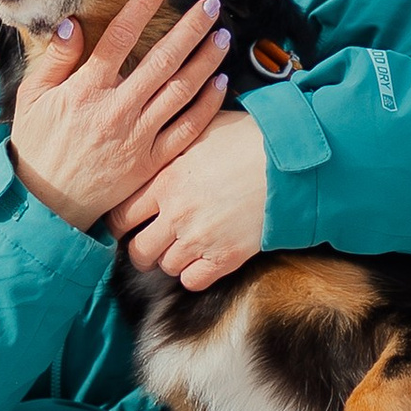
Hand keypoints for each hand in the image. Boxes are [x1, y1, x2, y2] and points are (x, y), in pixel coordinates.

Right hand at [9, 0, 228, 234]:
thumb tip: (73, 23)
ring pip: (181, 91)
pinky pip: (187, 130)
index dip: (142, 7)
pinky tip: (221, 83)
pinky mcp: (151, 163)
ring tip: (223, 37)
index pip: (119, 38)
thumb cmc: (37, 147)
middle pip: (162, 60)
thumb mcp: (32, 98)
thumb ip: (56, 60)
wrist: (47, 206)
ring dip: (206, 61)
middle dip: (190, 28)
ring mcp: (138, 137)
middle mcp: (117, 110)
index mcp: (86, 90)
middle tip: (211, 4)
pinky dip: (207, 105)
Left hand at [112, 105, 269, 289]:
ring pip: (165, 267)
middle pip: (137, 250)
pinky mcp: (225, 257)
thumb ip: (172, 139)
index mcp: (164, 181)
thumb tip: (157, 132)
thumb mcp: (202, 128)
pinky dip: (192, 274)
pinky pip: (192, 281)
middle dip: (139, 250)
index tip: (127, 224)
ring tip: (181, 247)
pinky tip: (201, 259)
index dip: (119, 223)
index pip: (120, 215)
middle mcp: (176, 214)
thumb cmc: (248, 137)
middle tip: (148, 244)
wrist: (290, 162)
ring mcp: (200, 239)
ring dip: (170, 260)